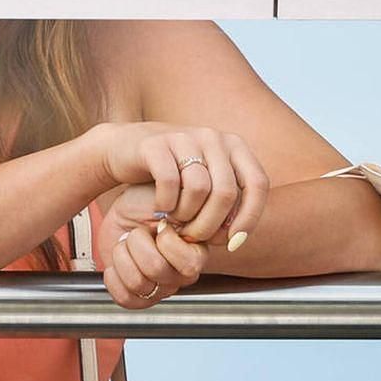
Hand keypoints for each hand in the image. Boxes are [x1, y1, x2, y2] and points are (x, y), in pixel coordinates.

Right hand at [95, 122, 268, 245]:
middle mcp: (213, 137)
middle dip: (210, 224)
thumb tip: (237, 237)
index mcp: (233, 146)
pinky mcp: (156, 144)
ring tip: (175, 221)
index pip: (258, 184)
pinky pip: (169, 182)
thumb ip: (225, 204)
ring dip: (186, 215)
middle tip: (193, 238)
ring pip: (199, 188)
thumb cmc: (169, 173)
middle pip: (226, 192)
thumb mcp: (205, 182)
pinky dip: (166, 203)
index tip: (233, 242)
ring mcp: (184, 137)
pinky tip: (160, 208)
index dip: (250, 217)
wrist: (122, 148)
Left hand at [99, 187, 208, 309]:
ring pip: (137, 282)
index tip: (159, 225)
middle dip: (136, 243)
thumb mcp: (169, 200)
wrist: (124, 210)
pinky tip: (116, 264)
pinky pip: (125, 299)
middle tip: (137, 233)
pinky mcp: (139, 296)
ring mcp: (161, 288)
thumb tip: (201, 229)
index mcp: (198, 254)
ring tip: (126, 245)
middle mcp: (183, 276)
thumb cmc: (148, 204)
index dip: (165, 240)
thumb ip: (187, 214)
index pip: (188, 263)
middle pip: (156, 269)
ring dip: (122, 256)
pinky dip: (113, 278)